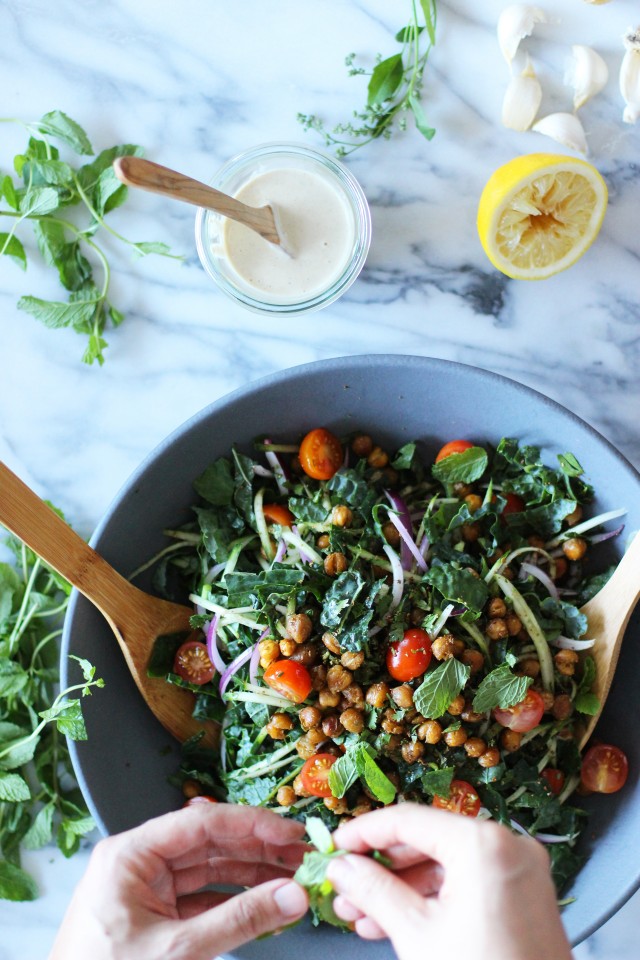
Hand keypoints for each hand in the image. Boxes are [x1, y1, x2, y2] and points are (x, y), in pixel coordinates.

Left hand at [49, 802, 308, 959]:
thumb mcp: (178, 951)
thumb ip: (239, 921)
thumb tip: (293, 895)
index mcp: (130, 854)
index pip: (202, 822)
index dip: (252, 825)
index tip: (292, 833)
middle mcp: (137, 863)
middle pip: (208, 843)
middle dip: (257, 850)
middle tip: (302, 855)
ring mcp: (144, 890)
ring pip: (208, 870)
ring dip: (251, 875)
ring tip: (292, 879)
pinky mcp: (152, 918)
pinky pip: (201, 898)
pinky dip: (233, 902)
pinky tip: (264, 905)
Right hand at [326, 803, 572, 959]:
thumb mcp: (416, 934)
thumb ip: (373, 891)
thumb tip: (342, 867)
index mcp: (483, 844)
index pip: (408, 820)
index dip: (364, 833)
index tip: (335, 846)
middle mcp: (507, 845)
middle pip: (427, 841)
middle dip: (381, 869)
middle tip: (344, 885)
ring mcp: (519, 870)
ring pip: (445, 865)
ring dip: (401, 888)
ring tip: (360, 912)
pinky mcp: (523, 895)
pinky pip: (467, 884)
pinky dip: (432, 900)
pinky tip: (394, 921)